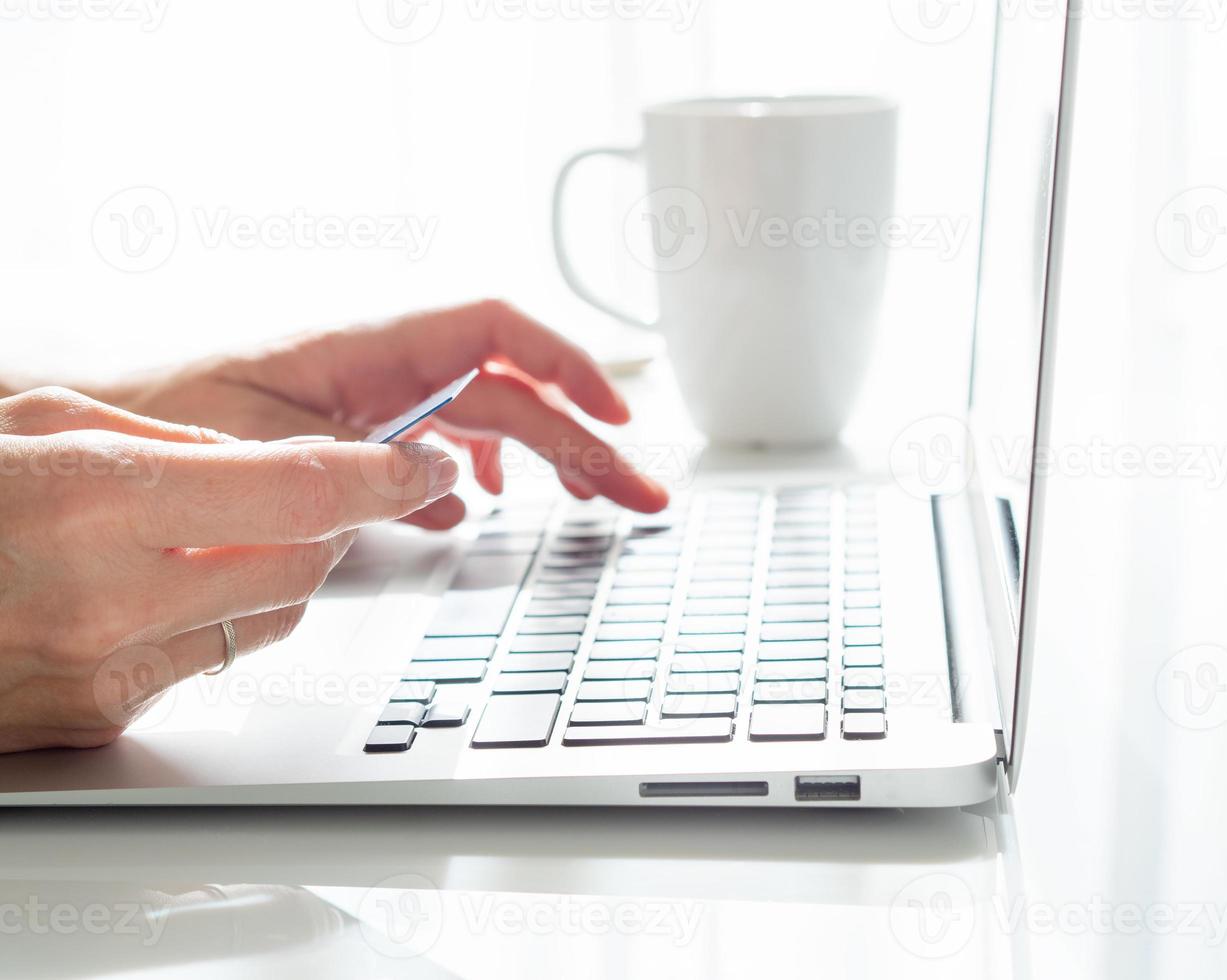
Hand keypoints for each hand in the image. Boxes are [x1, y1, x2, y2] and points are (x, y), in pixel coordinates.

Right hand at [0, 386, 458, 751]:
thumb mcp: (37, 425)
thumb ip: (169, 444)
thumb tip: (270, 465)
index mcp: (95, 499)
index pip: (300, 491)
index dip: (382, 475)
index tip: (421, 462)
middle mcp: (109, 598)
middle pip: (303, 562)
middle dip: (333, 519)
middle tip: (327, 484)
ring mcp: (104, 672)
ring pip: (268, 618)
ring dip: (277, 569)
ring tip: (217, 530)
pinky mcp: (98, 721)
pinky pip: (207, 663)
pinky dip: (215, 618)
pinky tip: (160, 587)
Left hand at [101, 300, 669, 529]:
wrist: (113, 432)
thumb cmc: (168, 420)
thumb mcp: (262, 448)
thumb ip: (357, 466)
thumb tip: (449, 487)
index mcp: (366, 348)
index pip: (493, 332)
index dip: (566, 364)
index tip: (615, 415)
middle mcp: (383, 369)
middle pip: (512, 393)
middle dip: (586, 442)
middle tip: (642, 495)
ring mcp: (375, 403)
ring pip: (485, 422)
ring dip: (544, 458)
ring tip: (588, 500)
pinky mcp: (358, 436)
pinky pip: (438, 447)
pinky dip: (472, 475)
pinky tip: (479, 505)